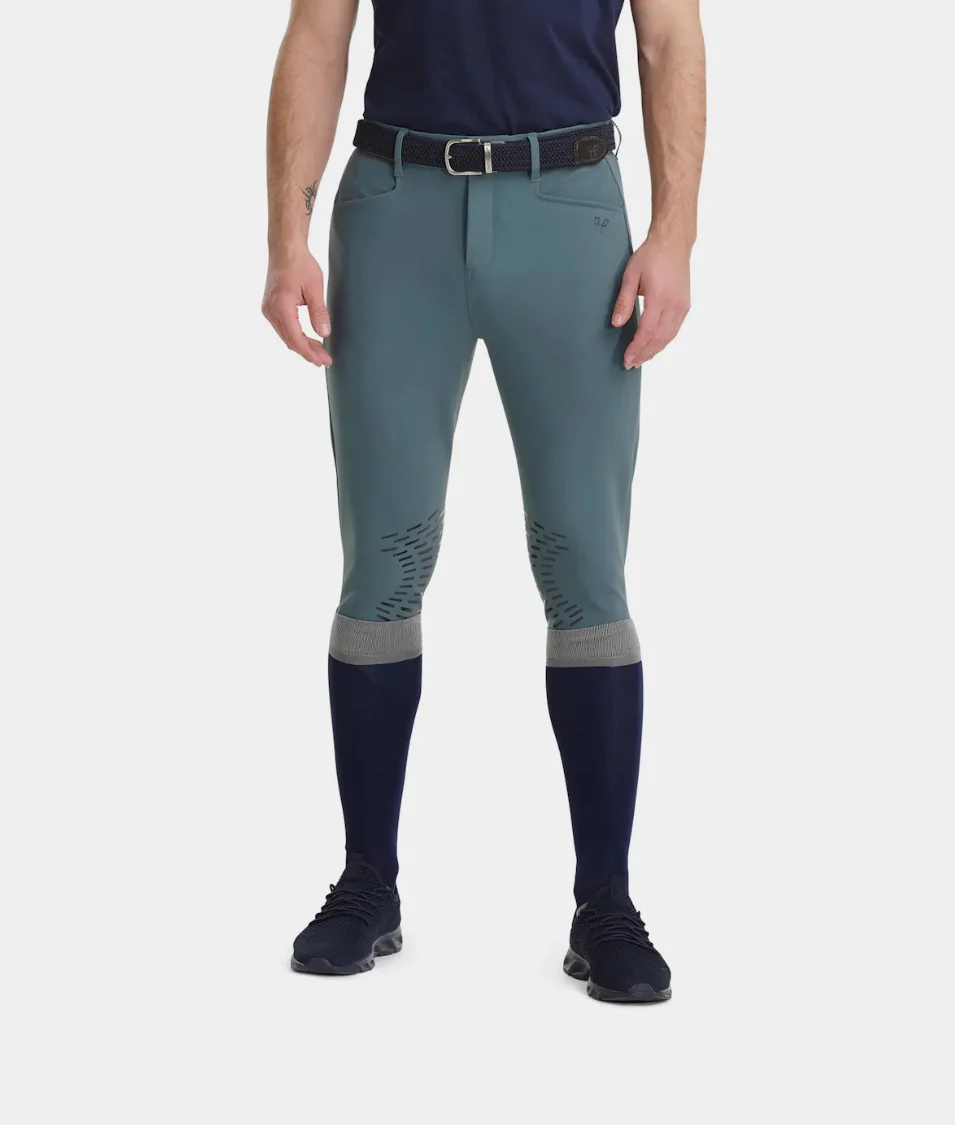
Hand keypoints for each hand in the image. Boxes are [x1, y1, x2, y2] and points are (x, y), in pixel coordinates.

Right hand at [262, 251, 332, 366]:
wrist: (285, 248)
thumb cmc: (300, 264)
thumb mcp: (315, 287)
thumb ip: (319, 312)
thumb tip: (324, 334)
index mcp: (281, 307)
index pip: (296, 339)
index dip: (309, 352)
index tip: (322, 361)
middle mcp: (270, 311)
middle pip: (290, 340)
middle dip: (308, 352)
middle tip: (325, 360)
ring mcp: (268, 309)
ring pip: (286, 336)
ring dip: (302, 345)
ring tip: (319, 352)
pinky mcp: (270, 307)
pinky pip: (283, 327)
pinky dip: (296, 335)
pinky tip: (308, 339)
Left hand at [612, 236, 690, 368]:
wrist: (673, 243)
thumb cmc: (651, 255)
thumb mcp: (631, 275)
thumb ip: (624, 301)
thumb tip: (617, 323)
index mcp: (659, 297)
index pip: (647, 331)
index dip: (637, 348)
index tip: (627, 358)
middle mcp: (674, 304)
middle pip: (659, 338)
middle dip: (644, 353)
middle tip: (631, 364)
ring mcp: (682, 306)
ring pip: (669, 336)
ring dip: (655, 350)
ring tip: (642, 359)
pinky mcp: (685, 305)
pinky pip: (675, 329)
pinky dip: (664, 341)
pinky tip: (655, 346)